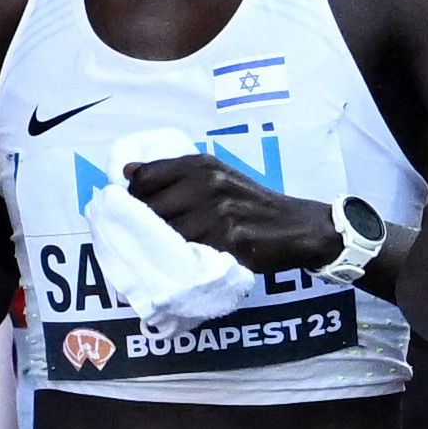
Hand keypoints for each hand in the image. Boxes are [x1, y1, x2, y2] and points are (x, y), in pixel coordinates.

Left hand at [125, 151, 337, 273]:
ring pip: (166, 234)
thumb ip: (173, 174)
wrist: (300, 227)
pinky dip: (183, 261)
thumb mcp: (217, 177)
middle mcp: (209, 182)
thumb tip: (127, 171)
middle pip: (149, 208)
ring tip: (169, 254)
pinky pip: (190, 253)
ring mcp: (219, 212)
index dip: (132, 199)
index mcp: (202, 165)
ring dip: (162, 248)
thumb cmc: (253, 204)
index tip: (137, 214)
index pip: (144, 178)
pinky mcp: (230, 240)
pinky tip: (188, 263)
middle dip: (142, 228)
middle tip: (149, 241)